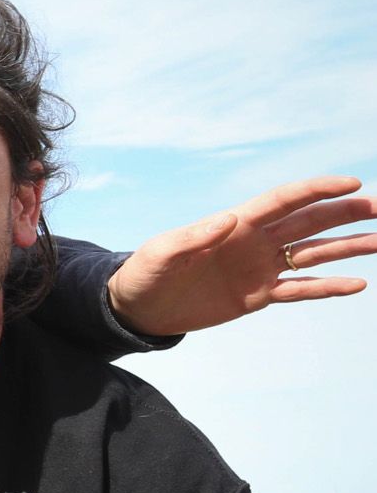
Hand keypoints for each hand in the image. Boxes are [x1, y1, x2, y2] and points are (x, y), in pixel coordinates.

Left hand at [106, 176, 375, 334]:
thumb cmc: (144, 273)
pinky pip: (300, 289)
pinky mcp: (257, 295)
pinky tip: (359, 284)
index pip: (285, 201)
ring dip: (349, 247)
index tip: (352, 184)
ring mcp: (260, 268)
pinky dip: (328, 287)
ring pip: (314, 253)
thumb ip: (193, 237)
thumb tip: (228, 220)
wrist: (138, 308)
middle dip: (346, 213)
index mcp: (235, 224)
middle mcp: (255, 242)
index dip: (318, 191)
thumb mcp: (162, 254)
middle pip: (310, 222)